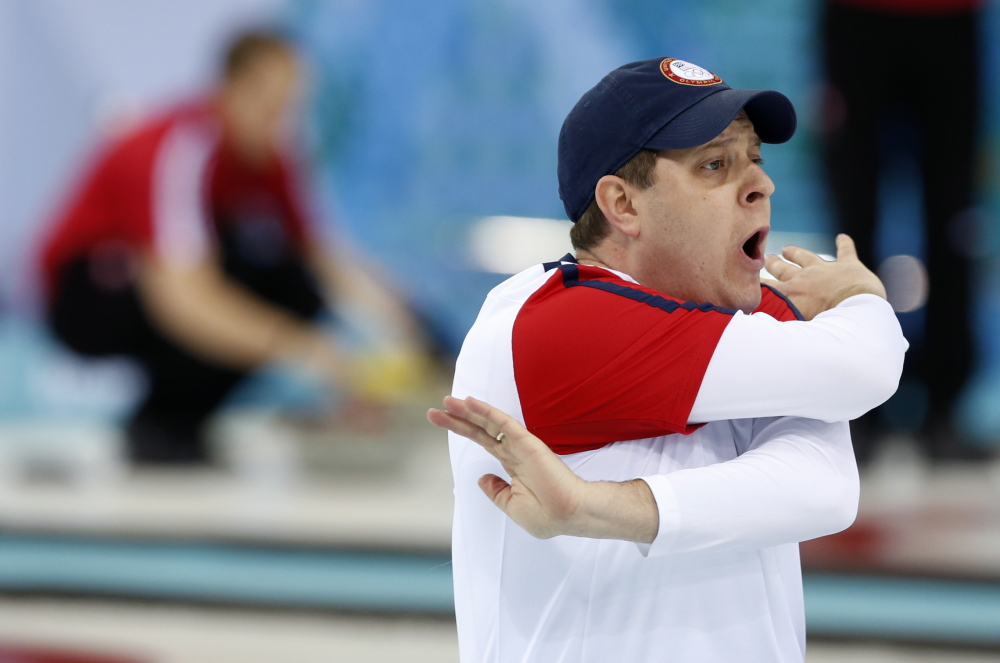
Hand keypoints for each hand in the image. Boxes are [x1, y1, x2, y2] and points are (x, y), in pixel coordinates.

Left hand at [428, 395, 586, 538]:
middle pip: (480, 429)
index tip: (441, 422)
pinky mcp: (527, 443)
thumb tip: (481, 478)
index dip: (461, 429)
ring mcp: (519, 445)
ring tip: (446, 401)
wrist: (570, 515)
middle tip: (434, 410)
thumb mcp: (512, 506)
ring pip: (488, 423)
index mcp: (511, 465)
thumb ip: (495, 491)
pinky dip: (487, 412)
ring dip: (467, 411)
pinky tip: (471, 403)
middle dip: (457, 419)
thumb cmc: (548, 515)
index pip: (482, 441)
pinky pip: (503, 424)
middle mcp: (513, 451)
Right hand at [763, 234, 886, 319]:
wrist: (855, 311)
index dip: (758, 284)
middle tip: (766, 259)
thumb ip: (778, 323)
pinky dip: (844, 243)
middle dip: (773, 264)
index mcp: (790, 293)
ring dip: (796, 252)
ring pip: (806, 257)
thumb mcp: (795, 326)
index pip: (768, 287)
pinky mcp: (848, 265)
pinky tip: (842, 237)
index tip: (750, 280)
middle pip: (783, 269)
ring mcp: (825, 269)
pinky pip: (845, 250)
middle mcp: (804, 278)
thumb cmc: (825, 324)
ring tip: (787, 249)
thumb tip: (760, 331)